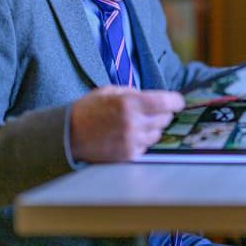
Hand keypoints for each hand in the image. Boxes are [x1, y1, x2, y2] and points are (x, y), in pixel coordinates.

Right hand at [69, 86, 183, 161]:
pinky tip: (127, 135)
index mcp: (130, 103)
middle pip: (165, 119)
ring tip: (135, 124)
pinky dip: (141, 141)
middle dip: (161, 114)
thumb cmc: (88, 109)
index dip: (176, 101)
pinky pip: (146, 147)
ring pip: (158, 134)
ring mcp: (132, 140)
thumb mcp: (110, 91)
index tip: (177, 102)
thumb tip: (156, 98)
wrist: (68, 134)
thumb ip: (134, 93)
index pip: (168, 102)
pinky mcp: (128, 155)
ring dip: (152, 128)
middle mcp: (134, 122)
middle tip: (150, 111)